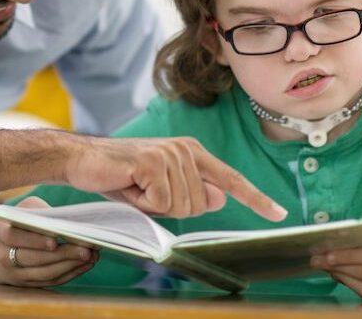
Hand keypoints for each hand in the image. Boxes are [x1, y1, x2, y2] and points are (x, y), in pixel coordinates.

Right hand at [0, 197, 97, 286]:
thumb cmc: (18, 223)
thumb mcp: (23, 210)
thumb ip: (40, 212)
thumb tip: (67, 220)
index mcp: (1, 234)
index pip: (14, 237)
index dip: (34, 240)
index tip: (54, 240)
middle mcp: (5, 257)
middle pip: (35, 259)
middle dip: (63, 254)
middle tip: (86, 248)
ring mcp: (17, 274)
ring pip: (46, 273)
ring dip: (71, 265)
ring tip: (91, 255)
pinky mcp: (30, 284)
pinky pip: (52, 281)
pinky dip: (71, 272)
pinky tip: (87, 263)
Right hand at [65, 136, 286, 220]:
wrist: (82, 160)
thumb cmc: (120, 175)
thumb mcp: (160, 187)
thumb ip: (191, 191)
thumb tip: (220, 198)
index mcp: (192, 152)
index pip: (230, 179)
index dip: (255, 198)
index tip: (279, 213)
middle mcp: (185, 149)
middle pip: (197, 206)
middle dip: (168, 209)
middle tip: (143, 191)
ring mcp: (169, 153)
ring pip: (179, 207)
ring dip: (152, 206)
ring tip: (134, 186)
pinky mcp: (152, 162)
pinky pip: (160, 203)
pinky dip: (141, 203)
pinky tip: (128, 184)